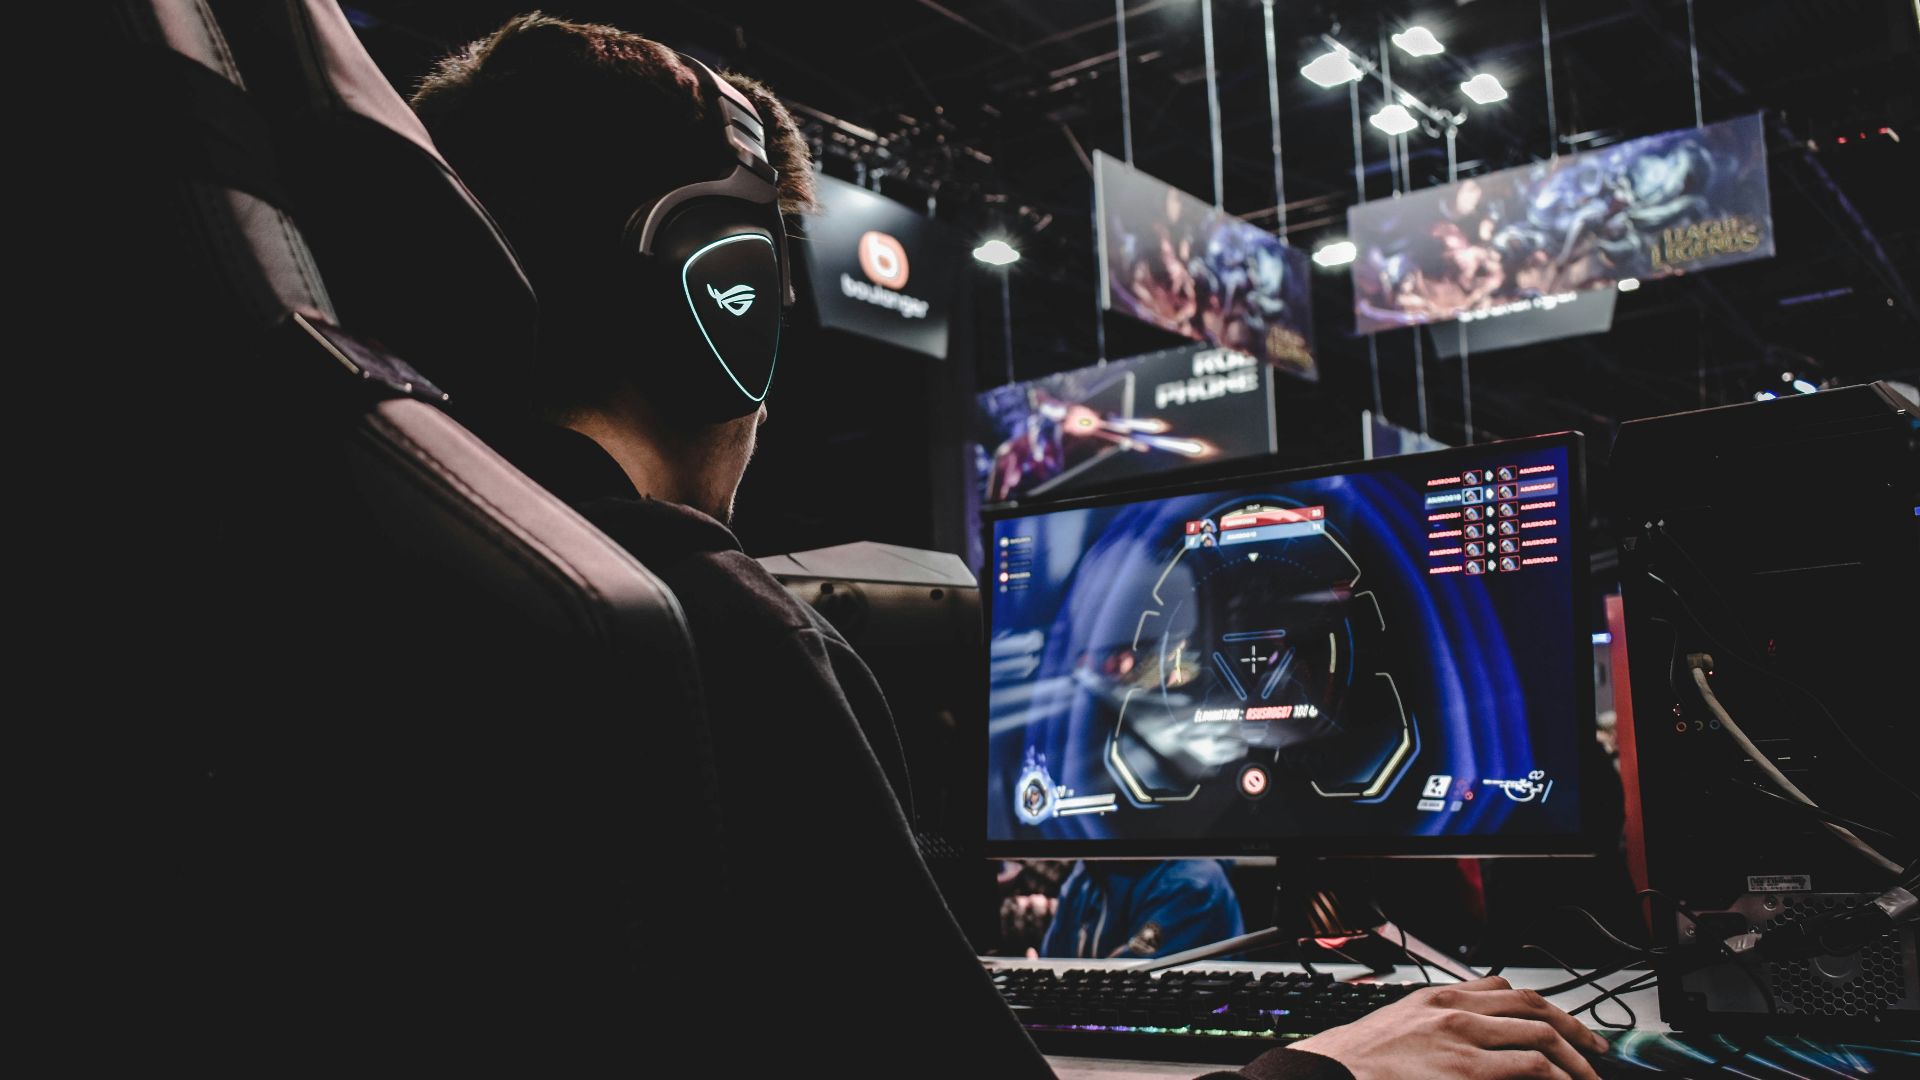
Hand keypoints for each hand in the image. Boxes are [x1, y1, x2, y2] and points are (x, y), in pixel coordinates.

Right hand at [1287, 975, 1608, 1079]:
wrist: (1331, 1073)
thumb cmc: (1359, 1059)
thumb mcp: (1399, 1024)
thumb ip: (1436, 1021)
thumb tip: (1468, 1037)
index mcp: (1438, 997)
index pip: (1504, 988)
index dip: (1542, 1005)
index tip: (1559, 1022)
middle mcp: (1455, 1009)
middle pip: (1532, 1006)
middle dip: (1573, 1028)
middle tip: (1594, 1049)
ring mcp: (1463, 1038)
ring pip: (1541, 1034)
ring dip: (1575, 1058)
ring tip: (1590, 1075)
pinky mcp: (1467, 1070)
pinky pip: (1531, 1066)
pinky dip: (1556, 1075)